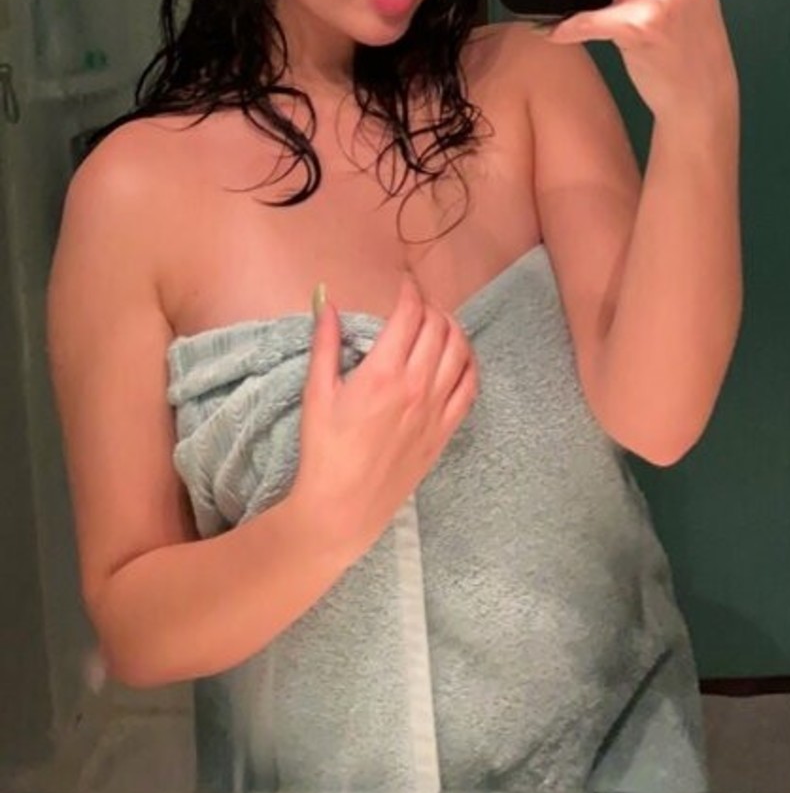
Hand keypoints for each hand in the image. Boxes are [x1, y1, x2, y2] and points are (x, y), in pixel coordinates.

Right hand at [291, 274, 477, 560]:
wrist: (342, 507)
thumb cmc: (324, 450)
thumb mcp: (316, 393)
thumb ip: (325, 343)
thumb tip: (327, 303)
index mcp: (383, 372)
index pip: (409, 314)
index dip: (409, 291)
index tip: (403, 284)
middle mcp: (416, 386)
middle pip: (438, 327)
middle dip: (429, 306)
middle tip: (417, 304)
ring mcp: (436, 409)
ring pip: (460, 351)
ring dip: (452, 328)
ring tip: (439, 323)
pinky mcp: (445, 431)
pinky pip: (471, 387)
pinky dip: (470, 362)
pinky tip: (460, 356)